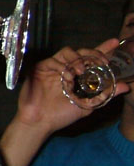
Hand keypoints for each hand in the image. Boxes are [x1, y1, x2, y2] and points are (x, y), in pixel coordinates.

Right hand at [0, 38, 124, 165]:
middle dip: (92, 52)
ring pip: (66, 51)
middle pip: (80, 51)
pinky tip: (66, 77)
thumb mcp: (88, 105)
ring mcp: (53, 68)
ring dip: (77, 59)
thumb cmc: (61, 115)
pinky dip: (61, 66)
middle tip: (101, 61)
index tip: (114, 43)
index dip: (102, 49)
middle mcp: (66, 69)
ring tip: (82, 71)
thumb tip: (125, 86)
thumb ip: (105, 95)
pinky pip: (52, 61)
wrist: (41, 122)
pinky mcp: (40, 69)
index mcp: (77, 76)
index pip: (91, 59)